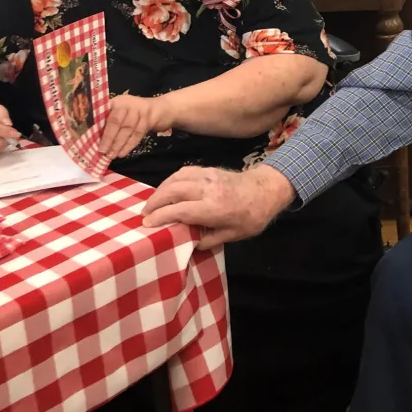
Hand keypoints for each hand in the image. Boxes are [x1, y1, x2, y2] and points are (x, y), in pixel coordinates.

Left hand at [100, 94, 160, 158]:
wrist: (162, 108)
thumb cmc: (135, 114)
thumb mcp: (122, 113)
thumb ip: (110, 121)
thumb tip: (94, 139)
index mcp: (116, 101)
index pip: (103, 112)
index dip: (96, 124)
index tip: (89, 137)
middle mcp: (127, 103)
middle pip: (116, 121)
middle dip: (108, 138)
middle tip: (102, 151)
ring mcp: (139, 111)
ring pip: (127, 129)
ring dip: (118, 144)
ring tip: (111, 155)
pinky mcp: (149, 119)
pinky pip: (137, 134)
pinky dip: (129, 145)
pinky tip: (122, 153)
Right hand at [141, 163, 295, 248]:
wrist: (267, 190)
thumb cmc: (252, 216)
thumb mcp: (233, 235)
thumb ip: (209, 239)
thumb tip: (187, 243)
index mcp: (214, 207)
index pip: (180, 210)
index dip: (161, 216)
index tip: (147, 224)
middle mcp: (208, 189)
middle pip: (173, 190)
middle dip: (154, 202)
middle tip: (144, 214)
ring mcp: (208, 176)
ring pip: (176, 178)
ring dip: (160, 189)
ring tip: (152, 203)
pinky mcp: (209, 169)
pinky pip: (184, 171)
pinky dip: (171, 179)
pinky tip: (167, 189)